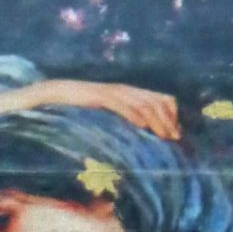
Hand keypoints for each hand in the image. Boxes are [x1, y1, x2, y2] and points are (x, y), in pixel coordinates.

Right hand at [21, 79, 179, 139]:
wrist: (55, 94)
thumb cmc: (80, 110)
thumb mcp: (106, 117)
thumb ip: (122, 122)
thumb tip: (137, 141)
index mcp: (128, 94)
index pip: (159, 98)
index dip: (171, 115)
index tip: (176, 135)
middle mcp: (124, 90)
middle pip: (154, 101)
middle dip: (167, 120)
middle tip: (174, 139)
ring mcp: (112, 92)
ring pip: (141, 103)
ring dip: (155, 120)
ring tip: (163, 136)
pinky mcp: (100, 96)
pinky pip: (121, 104)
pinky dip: (134, 114)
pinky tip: (142, 125)